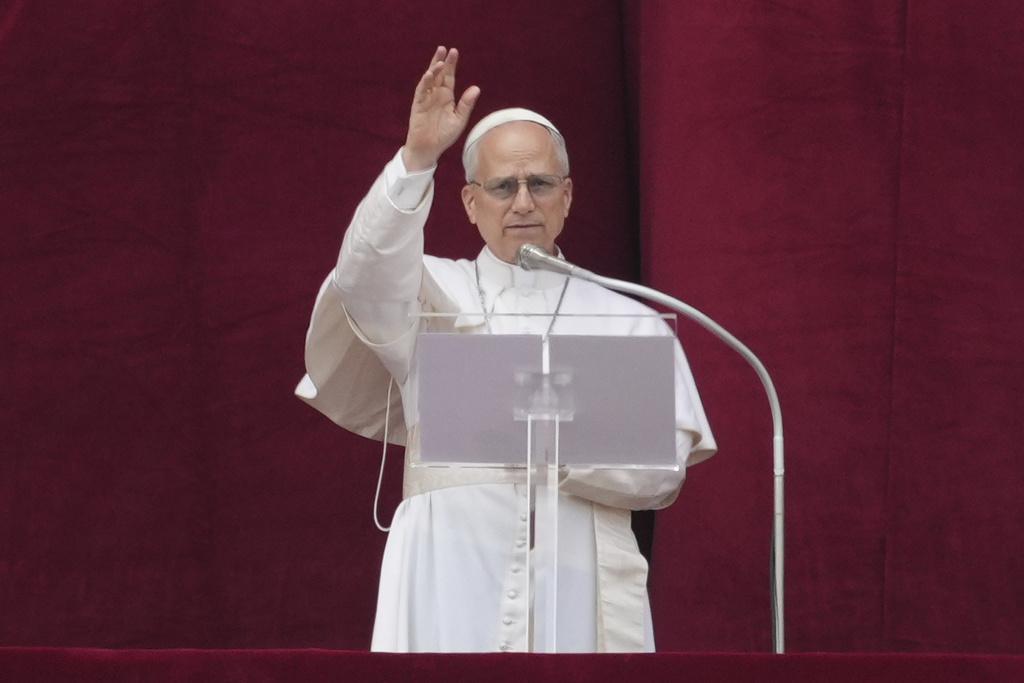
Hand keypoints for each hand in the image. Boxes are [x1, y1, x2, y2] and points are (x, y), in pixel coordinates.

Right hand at [402, 46, 480, 171]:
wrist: (429, 148)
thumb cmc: (444, 135)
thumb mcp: (459, 119)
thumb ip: (466, 104)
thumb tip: (476, 88)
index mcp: (447, 96)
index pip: (449, 77)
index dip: (451, 64)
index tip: (454, 52)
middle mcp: (436, 94)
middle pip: (439, 74)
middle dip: (441, 61)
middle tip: (444, 49)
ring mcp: (426, 99)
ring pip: (429, 80)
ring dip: (433, 70)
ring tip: (439, 61)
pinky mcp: (418, 105)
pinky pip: (421, 91)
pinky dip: (424, 83)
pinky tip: (429, 74)